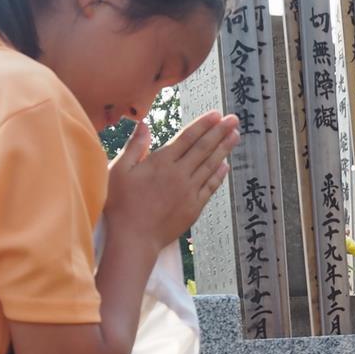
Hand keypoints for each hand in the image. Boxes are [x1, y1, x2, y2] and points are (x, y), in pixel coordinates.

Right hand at [105, 110, 238, 247]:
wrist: (134, 238)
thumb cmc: (120, 204)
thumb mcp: (119, 171)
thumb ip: (134, 147)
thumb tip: (144, 125)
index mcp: (161, 162)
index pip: (187, 138)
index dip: (203, 125)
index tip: (216, 114)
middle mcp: (179, 174)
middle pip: (204, 148)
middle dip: (220, 131)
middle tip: (234, 119)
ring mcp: (189, 191)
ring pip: (210, 165)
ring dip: (224, 149)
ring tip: (235, 135)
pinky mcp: (194, 208)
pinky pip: (210, 187)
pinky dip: (219, 175)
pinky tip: (225, 166)